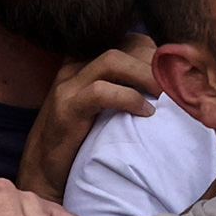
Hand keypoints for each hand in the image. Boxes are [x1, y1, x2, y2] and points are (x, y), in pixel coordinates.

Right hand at [20, 43, 162, 204]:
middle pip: (122, 45)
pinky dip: (129, 98)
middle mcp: (74, 68)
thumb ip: (122, 91)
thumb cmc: (80, 143)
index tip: (173, 72)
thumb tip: (166, 87)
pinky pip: (101, 92)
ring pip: (112, 61)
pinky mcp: (67, 109)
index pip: (126, 41)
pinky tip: (145, 112)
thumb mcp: (102, 110)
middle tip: (174, 83)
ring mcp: (68, 87)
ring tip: (164, 93)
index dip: (154, 52)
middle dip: (153, 60)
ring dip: (145, 74)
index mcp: (84, 64)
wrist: (42, 174)